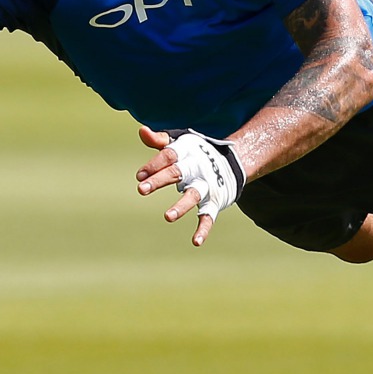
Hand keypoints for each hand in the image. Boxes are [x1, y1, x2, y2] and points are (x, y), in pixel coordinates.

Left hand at [135, 126, 244, 246]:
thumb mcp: (180, 142)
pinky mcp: (214, 202)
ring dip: (181, 206)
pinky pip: (209, 217)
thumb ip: (160, 140)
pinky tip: (196, 241)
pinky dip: (204, 229)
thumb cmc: (196, 151)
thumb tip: (141, 131)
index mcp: (186, 152)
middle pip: (176, 173)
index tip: (139, 176)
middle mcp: (196, 168)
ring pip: (193, 195)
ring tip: (167, 217)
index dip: (153, 165)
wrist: (232, 160)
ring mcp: (206, 186)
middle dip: (159, 180)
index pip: (168, 156)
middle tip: (141, 189)